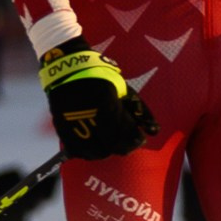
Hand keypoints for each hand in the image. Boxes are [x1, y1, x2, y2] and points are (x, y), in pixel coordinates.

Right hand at [39, 44, 158, 161]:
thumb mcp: (124, 88)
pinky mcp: (65, 132)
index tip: (141, 136)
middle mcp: (92, 119)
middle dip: (126, 144)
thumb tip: (155, 131)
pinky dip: (92, 151)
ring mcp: (77, 127)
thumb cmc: (102, 75)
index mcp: (109, 106)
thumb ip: (140, 111)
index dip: (137, 139)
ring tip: (112, 139)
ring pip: (99, 153)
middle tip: (128, 138)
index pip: (128, 135)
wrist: (68, 68)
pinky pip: (82, 152)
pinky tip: (97, 142)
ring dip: (109, 149)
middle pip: (115, 146)